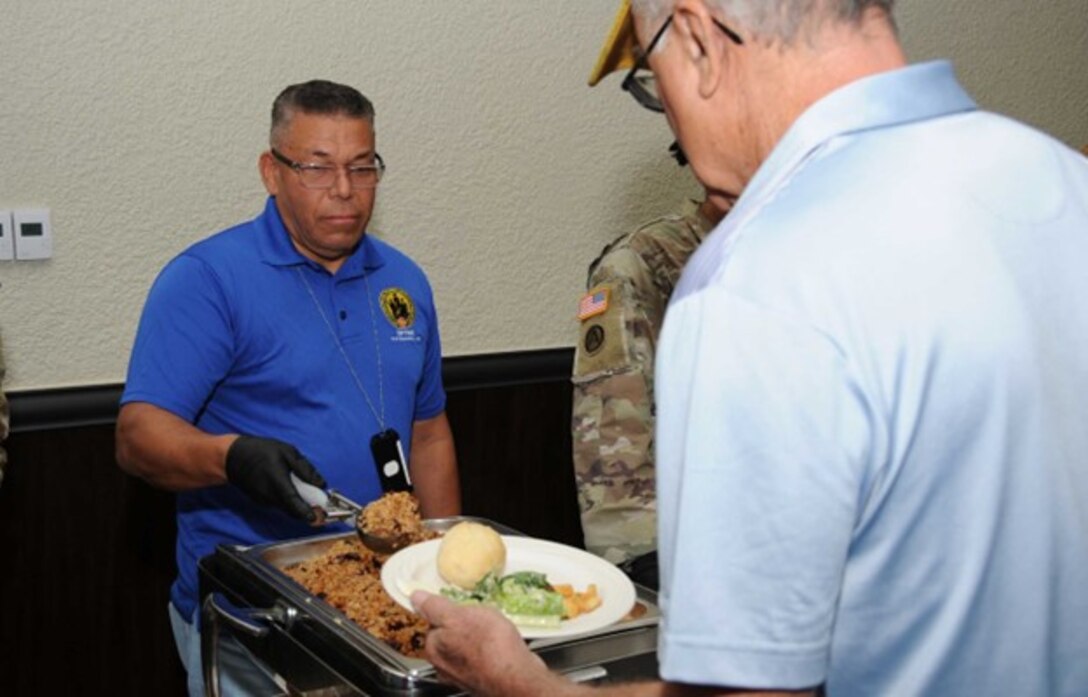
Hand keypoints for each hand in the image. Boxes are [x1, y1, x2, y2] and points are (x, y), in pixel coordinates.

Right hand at [225, 436, 326, 521]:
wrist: (232, 458)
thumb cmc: (260, 451)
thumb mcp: (287, 452)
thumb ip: (305, 469)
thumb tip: (321, 483)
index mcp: (277, 482)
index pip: (294, 502)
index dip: (307, 512)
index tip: (317, 518)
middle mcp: (270, 496)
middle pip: (293, 510)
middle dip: (308, 511)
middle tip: (321, 505)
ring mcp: (264, 501)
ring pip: (287, 508)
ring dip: (298, 504)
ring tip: (305, 490)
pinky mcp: (262, 501)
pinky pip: (280, 504)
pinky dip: (288, 500)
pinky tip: (289, 487)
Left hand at [412, 590, 566, 696]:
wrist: (516, 676)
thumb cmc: (488, 644)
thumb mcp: (457, 615)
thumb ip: (434, 607)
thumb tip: (415, 598)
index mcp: (434, 648)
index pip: (434, 623)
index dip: (449, 612)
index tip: (462, 607)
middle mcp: (444, 666)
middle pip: (450, 636)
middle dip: (464, 625)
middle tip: (481, 617)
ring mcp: (463, 676)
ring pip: (467, 648)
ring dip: (478, 638)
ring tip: (494, 630)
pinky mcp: (483, 680)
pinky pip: (484, 658)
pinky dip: (490, 650)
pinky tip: (501, 644)